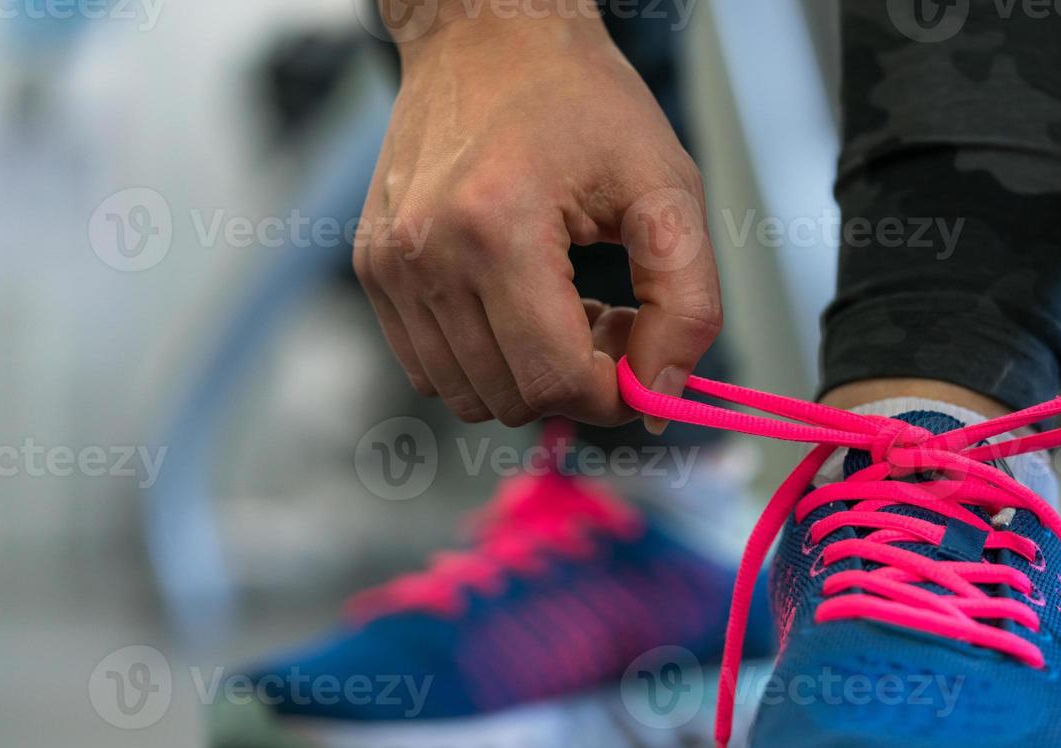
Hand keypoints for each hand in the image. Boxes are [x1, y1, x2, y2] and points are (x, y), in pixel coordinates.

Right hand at [354, 5, 719, 428]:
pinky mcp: (374, 270)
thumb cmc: (582, 102)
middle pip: (513, 397)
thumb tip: (659, 394)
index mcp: (496, 229)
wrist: (490, 37)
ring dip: (531, 374)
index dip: (614, 393)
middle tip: (613, 317)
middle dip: (579, 381)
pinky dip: (487, 360)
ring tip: (566, 306)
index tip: (643, 354)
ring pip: (471, 395)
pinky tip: (522, 305)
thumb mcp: (667, 188)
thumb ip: (686, 300)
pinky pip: (433, 369)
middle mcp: (426, 255)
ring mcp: (389, 266)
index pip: (554, 381)